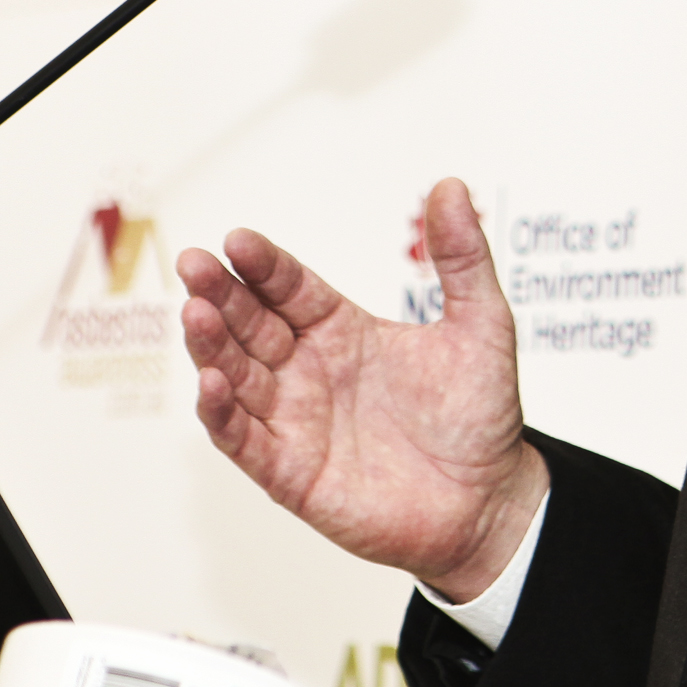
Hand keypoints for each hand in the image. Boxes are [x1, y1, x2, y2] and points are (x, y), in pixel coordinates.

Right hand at [178, 178, 547, 601]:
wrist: (490, 501)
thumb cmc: (480, 416)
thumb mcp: (481, 324)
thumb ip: (463, 258)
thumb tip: (450, 185)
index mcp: (343, 330)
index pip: (289, 287)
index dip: (263, 265)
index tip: (239, 240)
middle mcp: (309, 371)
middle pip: (250, 324)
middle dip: (220, 293)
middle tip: (196, 263)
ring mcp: (296, 421)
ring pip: (236, 376)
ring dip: (211, 346)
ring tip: (196, 313)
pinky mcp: (292, 473)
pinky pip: (245, 440)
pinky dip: (222, 414)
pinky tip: (210, 384)